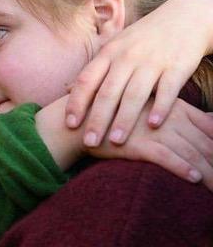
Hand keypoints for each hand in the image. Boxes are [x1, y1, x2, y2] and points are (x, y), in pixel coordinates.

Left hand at [65, 0, 212, 146]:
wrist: (183, 18)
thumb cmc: (141, 39)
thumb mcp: (114, 47)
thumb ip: (94, 69)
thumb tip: (68, 88)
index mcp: (109, 53)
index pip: (87, 80)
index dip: (77, 102)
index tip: (70, 124)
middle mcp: (127, 57)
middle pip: (108, 92)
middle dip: (97, 119)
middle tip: (89, 142)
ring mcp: (152, 61)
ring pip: (135, 94)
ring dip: (124, 119)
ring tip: (116, 141)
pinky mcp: (176, 66)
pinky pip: (167, 90)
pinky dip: (160, 107)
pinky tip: (154, 125)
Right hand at [86, 97, 212, 190]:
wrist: (82, 118)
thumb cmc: (117, 114)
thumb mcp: (147, 107)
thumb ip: (173, 114)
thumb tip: (198, 123)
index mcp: (174, 105)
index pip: (209, 125)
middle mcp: (168, 116)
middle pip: (206, 142)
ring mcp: (154, 129)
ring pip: (191, 152)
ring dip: (210, 172)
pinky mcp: (139, 143)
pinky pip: (166, 157)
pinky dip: (182, 168)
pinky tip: (193, 178)